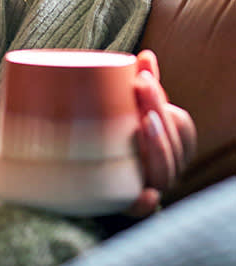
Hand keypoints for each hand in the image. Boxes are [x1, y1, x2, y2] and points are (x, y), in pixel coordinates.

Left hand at [127, 49, 196, 216]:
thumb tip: (145, 55)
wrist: (87, 171)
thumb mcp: (130, 107)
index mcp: (171, 143)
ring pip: (163, 172)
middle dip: (159, 112)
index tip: (142, 79)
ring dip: (158, 148)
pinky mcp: (127, 205)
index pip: (178, 124)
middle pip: (172, 144)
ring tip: (144, 123)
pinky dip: (144, 203)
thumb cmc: (118, 133)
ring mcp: (149, 186)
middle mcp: (165, 166)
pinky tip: (144, 194)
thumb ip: (141, 83)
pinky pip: (140, 210)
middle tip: (140, 86)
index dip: (163, 102)